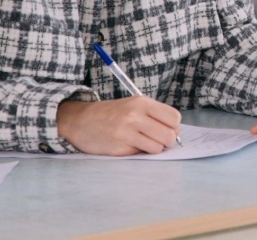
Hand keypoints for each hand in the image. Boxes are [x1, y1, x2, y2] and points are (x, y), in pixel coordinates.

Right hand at [57, 96, 181, 155]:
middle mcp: (135, 116)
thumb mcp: (133, 105)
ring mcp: (127, 133)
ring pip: (158, 147)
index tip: (169, 129)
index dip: (175, 126)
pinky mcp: (120, 148)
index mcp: (142, 103)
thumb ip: (155, 115)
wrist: (81, 121)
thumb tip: (176, 132)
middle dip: (168, 140)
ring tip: (144, 142)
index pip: (174, 117)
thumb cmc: (112, 113)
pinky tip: (131, 145)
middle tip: (159, 139)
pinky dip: (141, 152)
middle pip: (169, 135)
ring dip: (154, 148)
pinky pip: (142, 154)